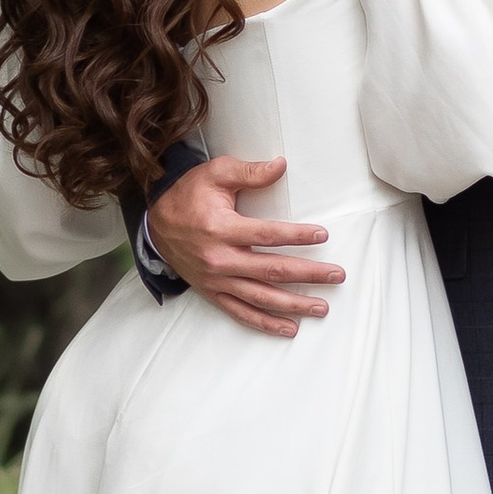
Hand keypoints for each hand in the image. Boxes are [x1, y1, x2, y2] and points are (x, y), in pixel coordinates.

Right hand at [145, 155, 342, 339]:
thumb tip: (281, 165)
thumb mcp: (216, 173)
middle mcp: (219, 259)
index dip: (297, 236)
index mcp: (221, 228)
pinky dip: (266, 323)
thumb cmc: (189, 195)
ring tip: (322, 306)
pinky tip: (289, 327)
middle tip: (337, 274)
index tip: (322, 235)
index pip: (267, 235)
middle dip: (309, 274)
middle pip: (272, 270)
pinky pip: (241, 313)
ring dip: (294, 304)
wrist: (155, 224)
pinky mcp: (213, 293)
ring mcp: (216, 280)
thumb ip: (249, 172)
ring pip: (261, 297)